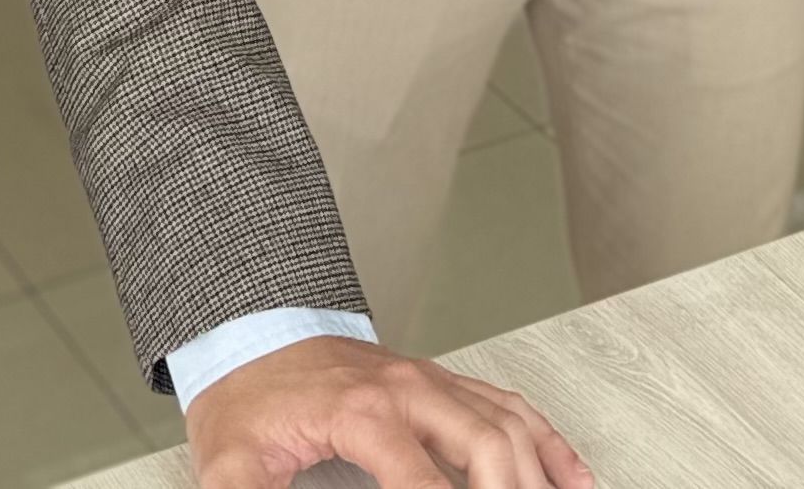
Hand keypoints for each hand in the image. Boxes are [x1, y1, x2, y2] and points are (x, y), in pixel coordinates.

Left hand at [185, 334, 593, 488]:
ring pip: (509, 426)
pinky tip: (572, 480)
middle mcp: (410, 390)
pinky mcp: (445, 383)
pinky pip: (512, 408)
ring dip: (538, 476)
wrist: (257, 330)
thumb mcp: (231, 460)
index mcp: (363, 410)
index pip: (420, 482)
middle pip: (486, 447)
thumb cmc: (250, 397)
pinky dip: (549, 445)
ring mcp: (433, 382)